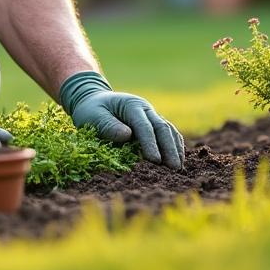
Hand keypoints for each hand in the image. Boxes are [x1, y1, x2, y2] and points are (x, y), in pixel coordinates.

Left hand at [59, 71, 183, 168]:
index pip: (144, 126)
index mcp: (132, 105)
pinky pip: (168, 133)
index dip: (150, 144)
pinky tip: (178, 160)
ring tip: (178, 168)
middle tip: (174, 169)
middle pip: (162, 128)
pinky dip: (174, 146)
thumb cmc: (91, 110)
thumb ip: (108, 125)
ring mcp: (151, 115)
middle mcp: (145, 108)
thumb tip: (127, 135)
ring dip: (175, 149)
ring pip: (169, 130)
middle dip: (169, 149)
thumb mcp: (93, 116)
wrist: (93, 100)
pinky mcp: (153, 123)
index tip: (155, 161)